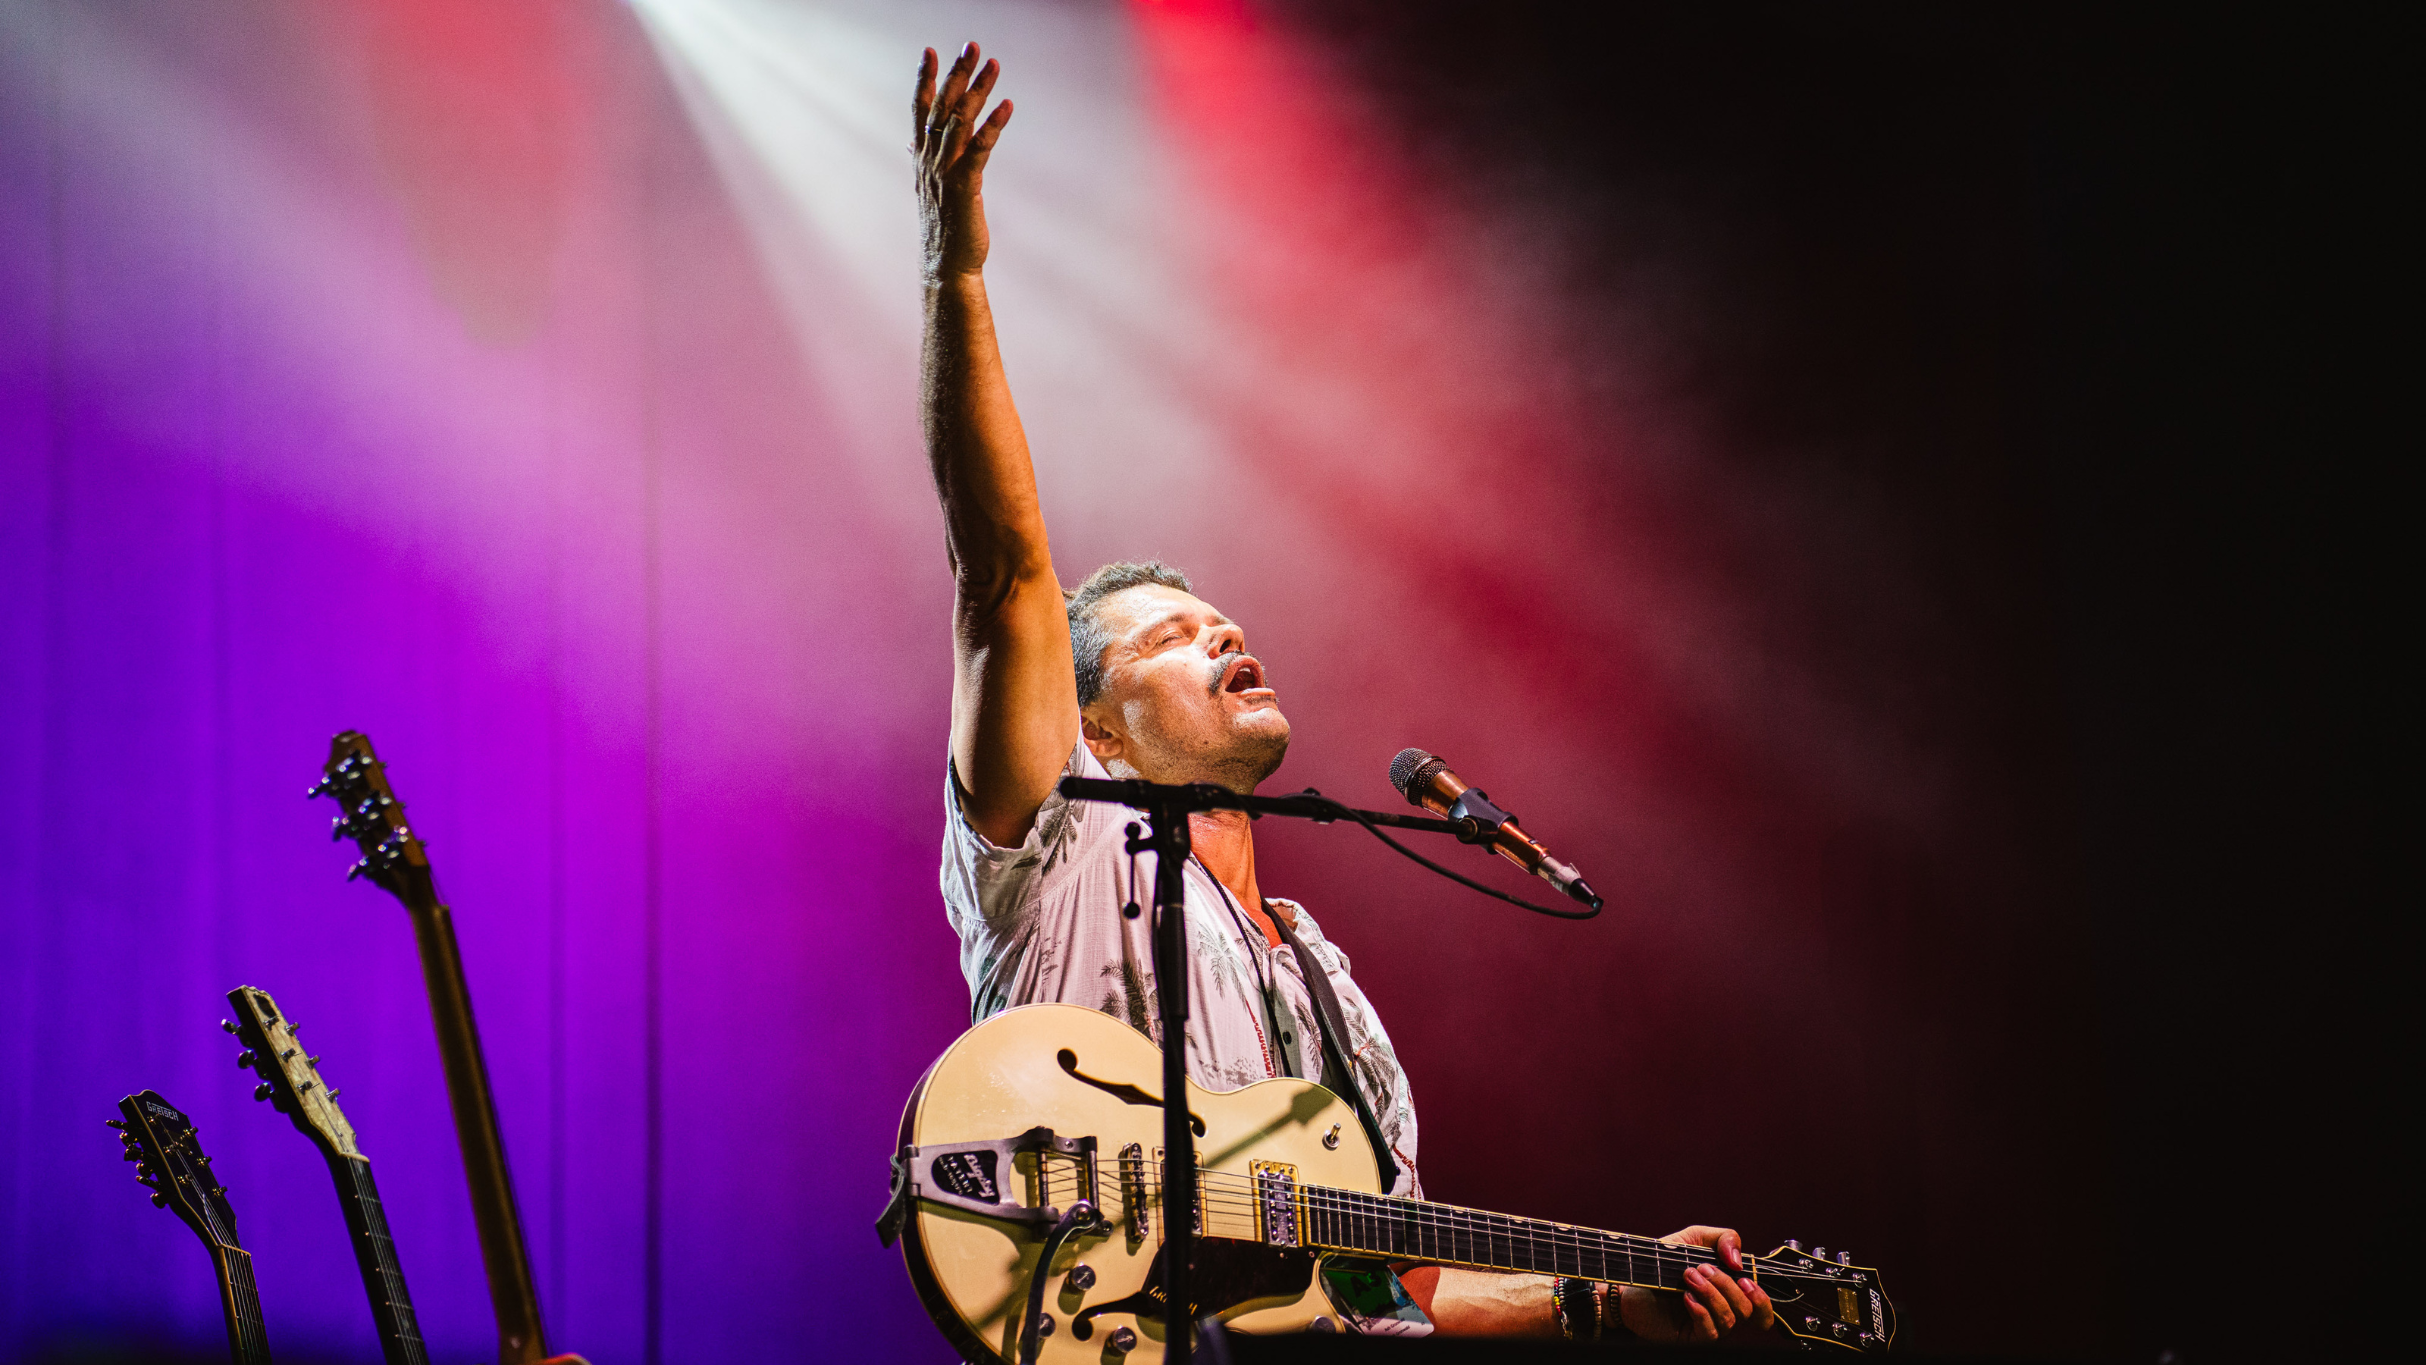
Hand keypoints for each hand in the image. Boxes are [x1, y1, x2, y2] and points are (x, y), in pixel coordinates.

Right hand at [913, 43, 1012, 282]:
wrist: (946, 265)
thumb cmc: (942, 227)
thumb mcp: (929, 188)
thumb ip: (923, 160)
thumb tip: (911, 143)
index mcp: (922, 158)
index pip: (921, 110)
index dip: (925, 79)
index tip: (930, 51)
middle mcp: (930, 160)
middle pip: (942, 106)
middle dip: (957, 73)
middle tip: (971, 44)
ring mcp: (946, 172)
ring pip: (960, 121)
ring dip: (978, 90)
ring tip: (993, 64)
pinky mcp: (965, 187)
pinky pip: (980, 149)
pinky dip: (993, 126)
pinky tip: (1007, 106)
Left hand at [1617, 1225, 1777, 1344]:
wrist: (1629, 1280)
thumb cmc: (1662, 1261)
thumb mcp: (1693, 1239)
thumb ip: (1723, 1238)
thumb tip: (1739, 1261)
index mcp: (1729, 1292)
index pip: (1761, 1307)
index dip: (1761, 1296)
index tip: (1743, 1278)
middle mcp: (1723, 1312)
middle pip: (1747, 1310)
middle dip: (1726, 1285)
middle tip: (1701, 1268)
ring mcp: (1708, 1327)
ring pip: (1730, 1320)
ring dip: (1711, 1294)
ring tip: (1688, 1277)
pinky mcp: (1692, 1338)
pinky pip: (1711, 1332)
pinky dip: (1701, 1311)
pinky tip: (1686, 1297)